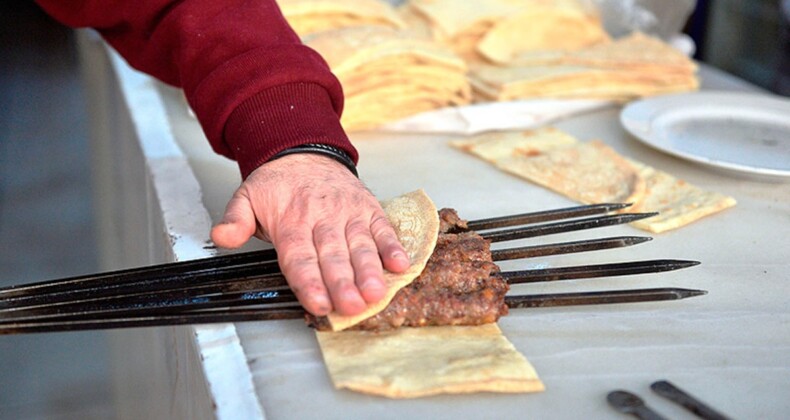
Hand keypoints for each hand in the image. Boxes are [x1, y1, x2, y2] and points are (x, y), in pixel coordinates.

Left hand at [210, 153, 409, 315]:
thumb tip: (220, 236)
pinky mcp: (368, 208)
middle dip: (343, 283)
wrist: (306, 150)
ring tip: (376, 292)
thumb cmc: (278, 185)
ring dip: (369, 270)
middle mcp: (322, 218)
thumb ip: (236, 220)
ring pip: (360, 245)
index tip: (318, 304)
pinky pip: (382, 228)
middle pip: (332, 256)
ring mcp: (348, 213)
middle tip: (352, 306)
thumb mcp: (247, 197)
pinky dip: (392, 246)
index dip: (309, 283)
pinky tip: (400, 264)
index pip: (299, 258)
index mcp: (291, 222)